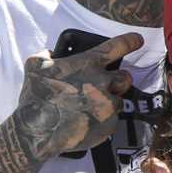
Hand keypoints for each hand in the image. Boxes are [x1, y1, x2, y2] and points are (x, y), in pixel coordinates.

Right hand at [12, 34, 142, 158]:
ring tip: (89, 108)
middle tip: (104, 86)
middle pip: (125, 77)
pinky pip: (111, 120)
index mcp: (88, 64)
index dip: (130, 41)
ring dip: (108, 102)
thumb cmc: (36, 98)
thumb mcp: (34, 66)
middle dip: (118, 80)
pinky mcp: (109, 125)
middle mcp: (103, 82)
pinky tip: (86, 122)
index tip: (137, 40)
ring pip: (118, 100)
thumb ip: (46, 55)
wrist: (38, 132)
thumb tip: (51, 54)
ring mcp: (108, 105)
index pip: (117, 46)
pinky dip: (102, 120)